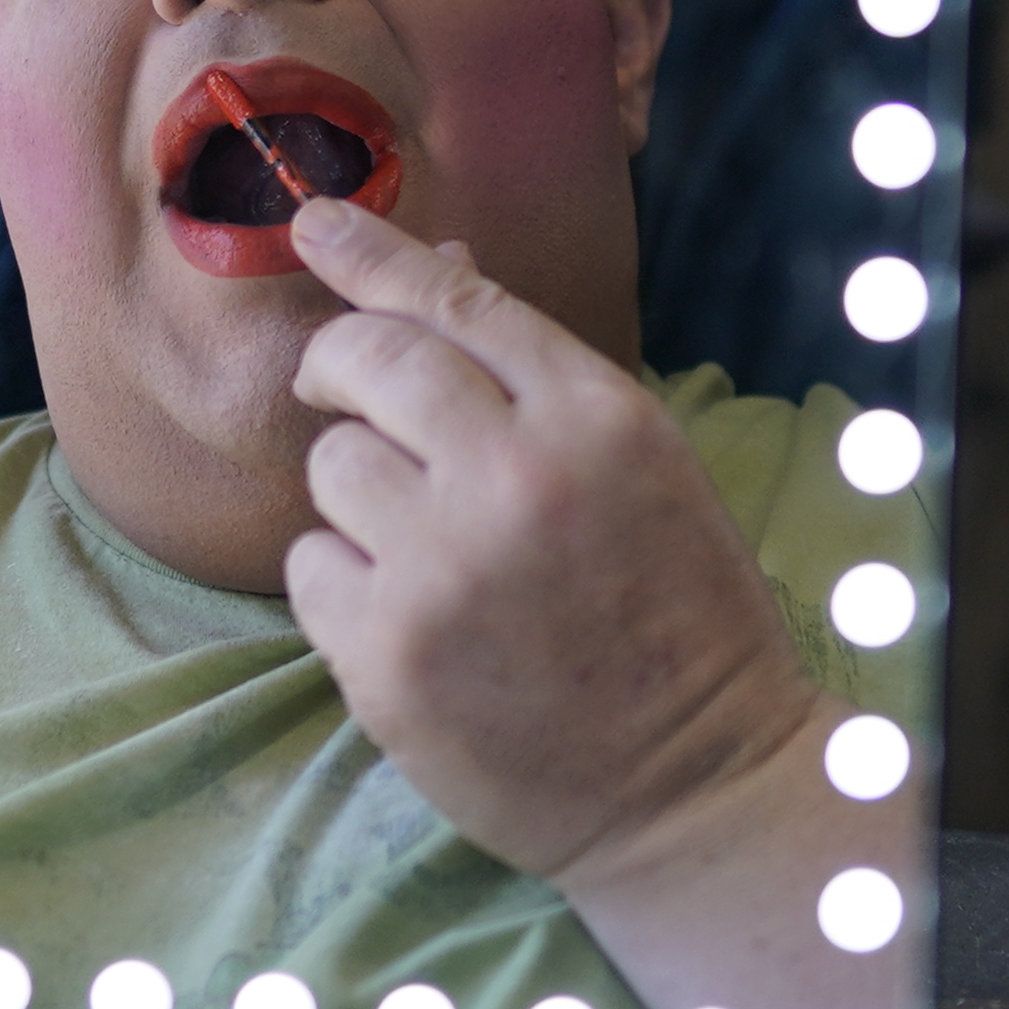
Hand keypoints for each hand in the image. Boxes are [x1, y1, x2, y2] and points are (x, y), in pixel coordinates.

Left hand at [280, 195, 916, 1008]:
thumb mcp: (642, 469)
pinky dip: (343, 582)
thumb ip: (538, 377)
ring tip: (422, 543)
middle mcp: (516, 476)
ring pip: (330, 468)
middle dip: (337, 364)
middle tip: (339, 389)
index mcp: (597, 417)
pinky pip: (310, 568)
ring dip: (357, 491)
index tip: (313, 221)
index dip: (371, 254)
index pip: (455, 303)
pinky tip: (409, 615)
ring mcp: (443, 568)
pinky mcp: (386, 656)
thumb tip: (432, 271)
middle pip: (367, 362)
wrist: (698, 788)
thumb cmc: (678, 618)